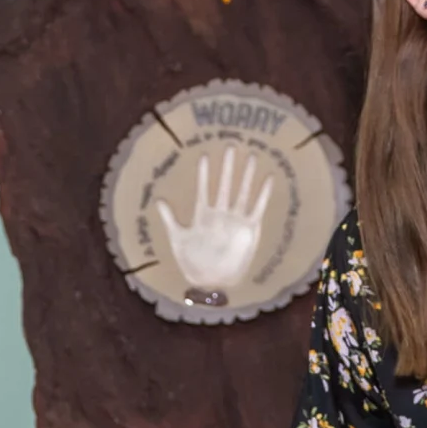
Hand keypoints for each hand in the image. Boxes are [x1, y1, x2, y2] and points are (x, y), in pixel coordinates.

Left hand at [154, 145, 271, 297]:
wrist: (211, 282)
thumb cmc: (192, 262)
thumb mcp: (177, 239)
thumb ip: (170, 219)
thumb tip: (158, 199)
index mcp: (203, 215)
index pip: (204, 189)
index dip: (204, 173)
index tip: (205, 155)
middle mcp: (221, 214)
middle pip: (225, 185)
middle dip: (227, 167)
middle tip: (231, 145)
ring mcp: (236, 220)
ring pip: (243, 193)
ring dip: (247, 176)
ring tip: (252, 157)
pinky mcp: (250, 229)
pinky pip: (258, 208)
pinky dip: (263, 194)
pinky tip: (268, 179)